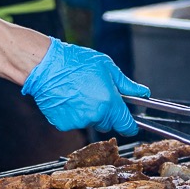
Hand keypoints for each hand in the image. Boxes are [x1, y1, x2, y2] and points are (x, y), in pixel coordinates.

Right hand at [21, 38, 149, 133]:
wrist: (46, 66)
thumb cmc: (76, 62)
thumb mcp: (107, 67)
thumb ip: (126, 85)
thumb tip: (143, 93)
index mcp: (109, 102)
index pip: (126, 124)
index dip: (130, 126)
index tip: (132, 125)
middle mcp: (95, 115)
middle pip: (108, 123)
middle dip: (107, 112)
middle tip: (97, 94)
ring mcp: (78, 121)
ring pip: (90, 122)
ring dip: (89, 112)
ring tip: (79, 92)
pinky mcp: (63, 124)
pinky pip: (74, 122)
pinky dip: (73, 114)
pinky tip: (68, 98)